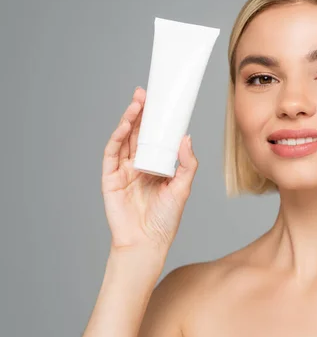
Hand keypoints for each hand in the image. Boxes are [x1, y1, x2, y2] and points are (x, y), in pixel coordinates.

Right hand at [101, 87, 198, 252]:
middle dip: (141, 113)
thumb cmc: (165, 219)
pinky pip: (112, 154)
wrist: (147, 242)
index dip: (156, 120)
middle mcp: (138, 165)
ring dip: (129, 120)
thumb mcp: (183, 188)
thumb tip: (186, 137)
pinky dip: (117, 138)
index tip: (160, 102)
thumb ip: (187, 163)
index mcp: (155, 166)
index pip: (154, 137)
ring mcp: (123, 171)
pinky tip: (125, 125)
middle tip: (145, 93)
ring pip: (124, 140)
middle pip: (138, 134)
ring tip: (137, 103)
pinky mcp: (110, 178)